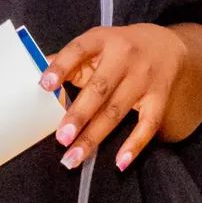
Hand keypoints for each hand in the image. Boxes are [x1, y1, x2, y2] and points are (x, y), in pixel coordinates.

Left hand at [38, 24, 187, 171]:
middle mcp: (123, 57)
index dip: (61, 67)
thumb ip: (68, 59)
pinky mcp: (159, 98)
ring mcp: (143, 79)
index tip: (44, 85)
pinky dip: (135, 144)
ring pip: (116, 111)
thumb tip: (34, 69)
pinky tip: (119, 162)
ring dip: (94, 136)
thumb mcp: (95, 43)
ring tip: (74, 156)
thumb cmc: (120, 48)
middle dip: (79, 114)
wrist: (167, 45)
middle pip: (99, 89)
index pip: (78, 50)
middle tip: (61, 138)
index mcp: (102, 40)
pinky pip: (148, 124)